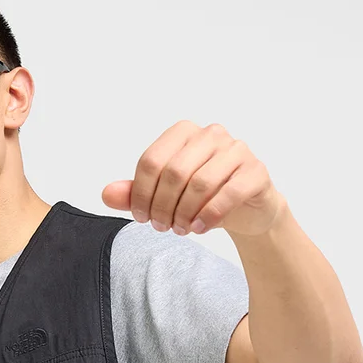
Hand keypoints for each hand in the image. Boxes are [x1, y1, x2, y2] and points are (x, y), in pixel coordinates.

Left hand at [101, 120, 285, 237]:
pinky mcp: (255, 171)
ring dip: (184, 213)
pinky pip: (228, 192)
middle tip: (162, 227)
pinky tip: (200, 228)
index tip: (142, 217)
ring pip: (199, 183)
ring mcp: (236, 150)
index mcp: (184, 133)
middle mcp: (211, 134)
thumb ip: (135, 193)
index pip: (151, 161)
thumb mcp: (164, 196)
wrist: (246, 209)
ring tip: (181, 229)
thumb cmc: (201, 197)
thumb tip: (106, 194)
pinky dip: (209, 215)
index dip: (141, 194)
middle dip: (162, 206)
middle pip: (173, 172)